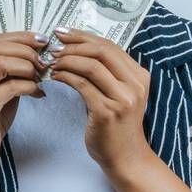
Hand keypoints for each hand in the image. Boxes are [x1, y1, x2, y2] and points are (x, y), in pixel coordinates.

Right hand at [0, 31, 48, 176]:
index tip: (42, 41)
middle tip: (45, 61)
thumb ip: (10, 74)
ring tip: (41, 77)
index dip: (20, 37)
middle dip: (26, 50)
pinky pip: (10, 87)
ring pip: (3, 63)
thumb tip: (35, 56)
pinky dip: (29, 86)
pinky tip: (38, 93)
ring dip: (28, 67)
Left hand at [46, 27, 153, 175]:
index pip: (110, 46)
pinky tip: (54, 76)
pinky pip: (82, 85)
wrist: (126, 157)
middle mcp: (134, 85)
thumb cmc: (118, 126)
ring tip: (51, 61)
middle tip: (53, 45)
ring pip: (90, 66)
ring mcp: (122, 99)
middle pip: (101, 51)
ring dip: (66, 60)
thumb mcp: (120, 95)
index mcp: (139, 76)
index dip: (84, 36)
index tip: (63, 33)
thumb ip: (107, 74)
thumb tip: (77, 50)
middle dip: (73, 44)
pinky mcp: (107, 112)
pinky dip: (65, 77)